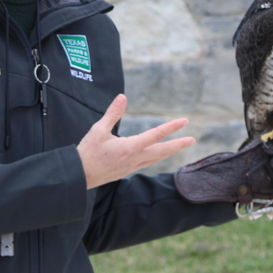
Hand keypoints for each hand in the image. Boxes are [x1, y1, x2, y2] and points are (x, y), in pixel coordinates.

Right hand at [77, 94, 195, 189]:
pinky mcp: (126, 171)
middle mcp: (135, 159)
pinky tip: (156, 155)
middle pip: (162, 152)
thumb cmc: (87, 152)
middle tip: (192, 140)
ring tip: (180, 146)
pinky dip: (157, 157)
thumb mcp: (98, 130)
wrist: (79, 176)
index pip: (156, 135)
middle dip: (179, 145)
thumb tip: (123, 97)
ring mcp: (131, 167)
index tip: (185, 121)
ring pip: (156, 159)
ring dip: (169, 151)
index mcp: (130, 147)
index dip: (172, 127)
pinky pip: (147, 163)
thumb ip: (112, 113)